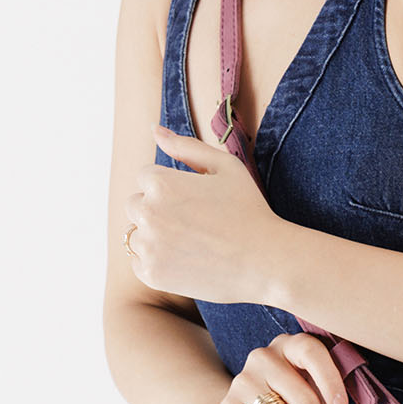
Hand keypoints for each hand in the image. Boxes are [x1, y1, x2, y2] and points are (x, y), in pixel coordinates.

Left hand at [123, 127, 281, 304]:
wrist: (266, 261)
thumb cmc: (249, 209)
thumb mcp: (225, 166)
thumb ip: (186, 146)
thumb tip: (154, 129)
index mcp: (160, 182)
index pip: (146, 178)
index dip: (173, 189)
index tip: (197, 203)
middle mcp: (147, 212)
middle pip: (135, 205)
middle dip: (158, 210)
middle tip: (195, 223)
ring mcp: (148, 246)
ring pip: (137, 235)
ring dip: (156, 237)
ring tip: (193, 243)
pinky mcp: (151, 274)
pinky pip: (141, 263)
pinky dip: (158, 263)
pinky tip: (188, 261)